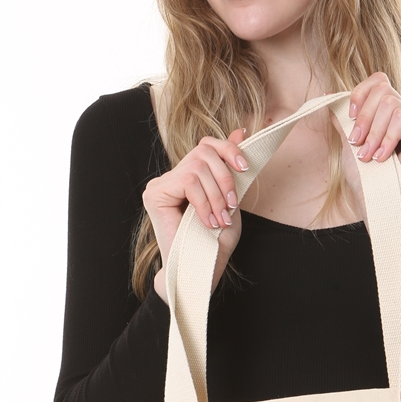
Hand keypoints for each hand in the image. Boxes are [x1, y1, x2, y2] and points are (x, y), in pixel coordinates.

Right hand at [143, 127, 248, 301]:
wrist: (200, 270)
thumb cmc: (215, 241)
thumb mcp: (231, 199)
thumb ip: (232, 169)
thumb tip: (241, 131)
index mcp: (188, 176)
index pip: (207, 146)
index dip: (228, 150)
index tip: (245, 168)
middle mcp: (171, 176)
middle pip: (203, 152)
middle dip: (225, 178)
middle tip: (231, 206)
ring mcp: (160, 184)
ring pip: (197, 168)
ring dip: (216, 195)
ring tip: (221, 219)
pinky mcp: (155, 194)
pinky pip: (188, 183)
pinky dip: (204, 203)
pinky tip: (208, 222)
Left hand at [345, 73, 400, 262]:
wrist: (380, 204)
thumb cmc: (367, 180)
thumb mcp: (350, 144)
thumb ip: (344, 120)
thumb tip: (330, 97)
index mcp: (390, 115)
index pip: (378, 82)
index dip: (360, 95)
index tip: (350, 119)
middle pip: (383, 90)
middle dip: (364, 118)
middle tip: (358, 144)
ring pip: (390, 104)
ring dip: (374, 132)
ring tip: (369, 156)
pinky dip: (387, 138)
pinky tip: (383, 158)